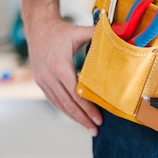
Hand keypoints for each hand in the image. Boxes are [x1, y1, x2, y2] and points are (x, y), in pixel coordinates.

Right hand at [25, 17, 101, 135]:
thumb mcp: (78, 32)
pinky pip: (53, 100)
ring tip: (87, 127)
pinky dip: (64, 109)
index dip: (88, 109)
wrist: (37, 27)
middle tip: (95, 130)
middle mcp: (49, 77)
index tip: (99, 119)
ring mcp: (43, 81)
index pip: (76, 94)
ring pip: (60, 104)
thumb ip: (97, 35)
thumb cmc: (60, 30)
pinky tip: (74, 116)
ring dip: (74, 117)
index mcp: (60, 67)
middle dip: (83, 119)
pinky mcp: (40, 82)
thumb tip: (119, 32)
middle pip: (68, 104)